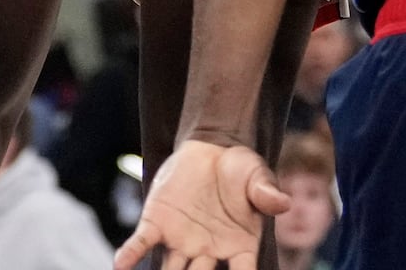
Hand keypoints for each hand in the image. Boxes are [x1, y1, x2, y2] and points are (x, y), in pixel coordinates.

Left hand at [112, 138, 286, 269]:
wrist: (213, 147)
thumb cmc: (240, 168)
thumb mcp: (257, 177)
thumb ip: (266, 193)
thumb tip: (284, 202)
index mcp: (237, 247)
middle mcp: (207, 253)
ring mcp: (181, 242)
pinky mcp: (158, 224)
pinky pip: (142, 244)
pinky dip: (130, 255)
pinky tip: (121, 264)